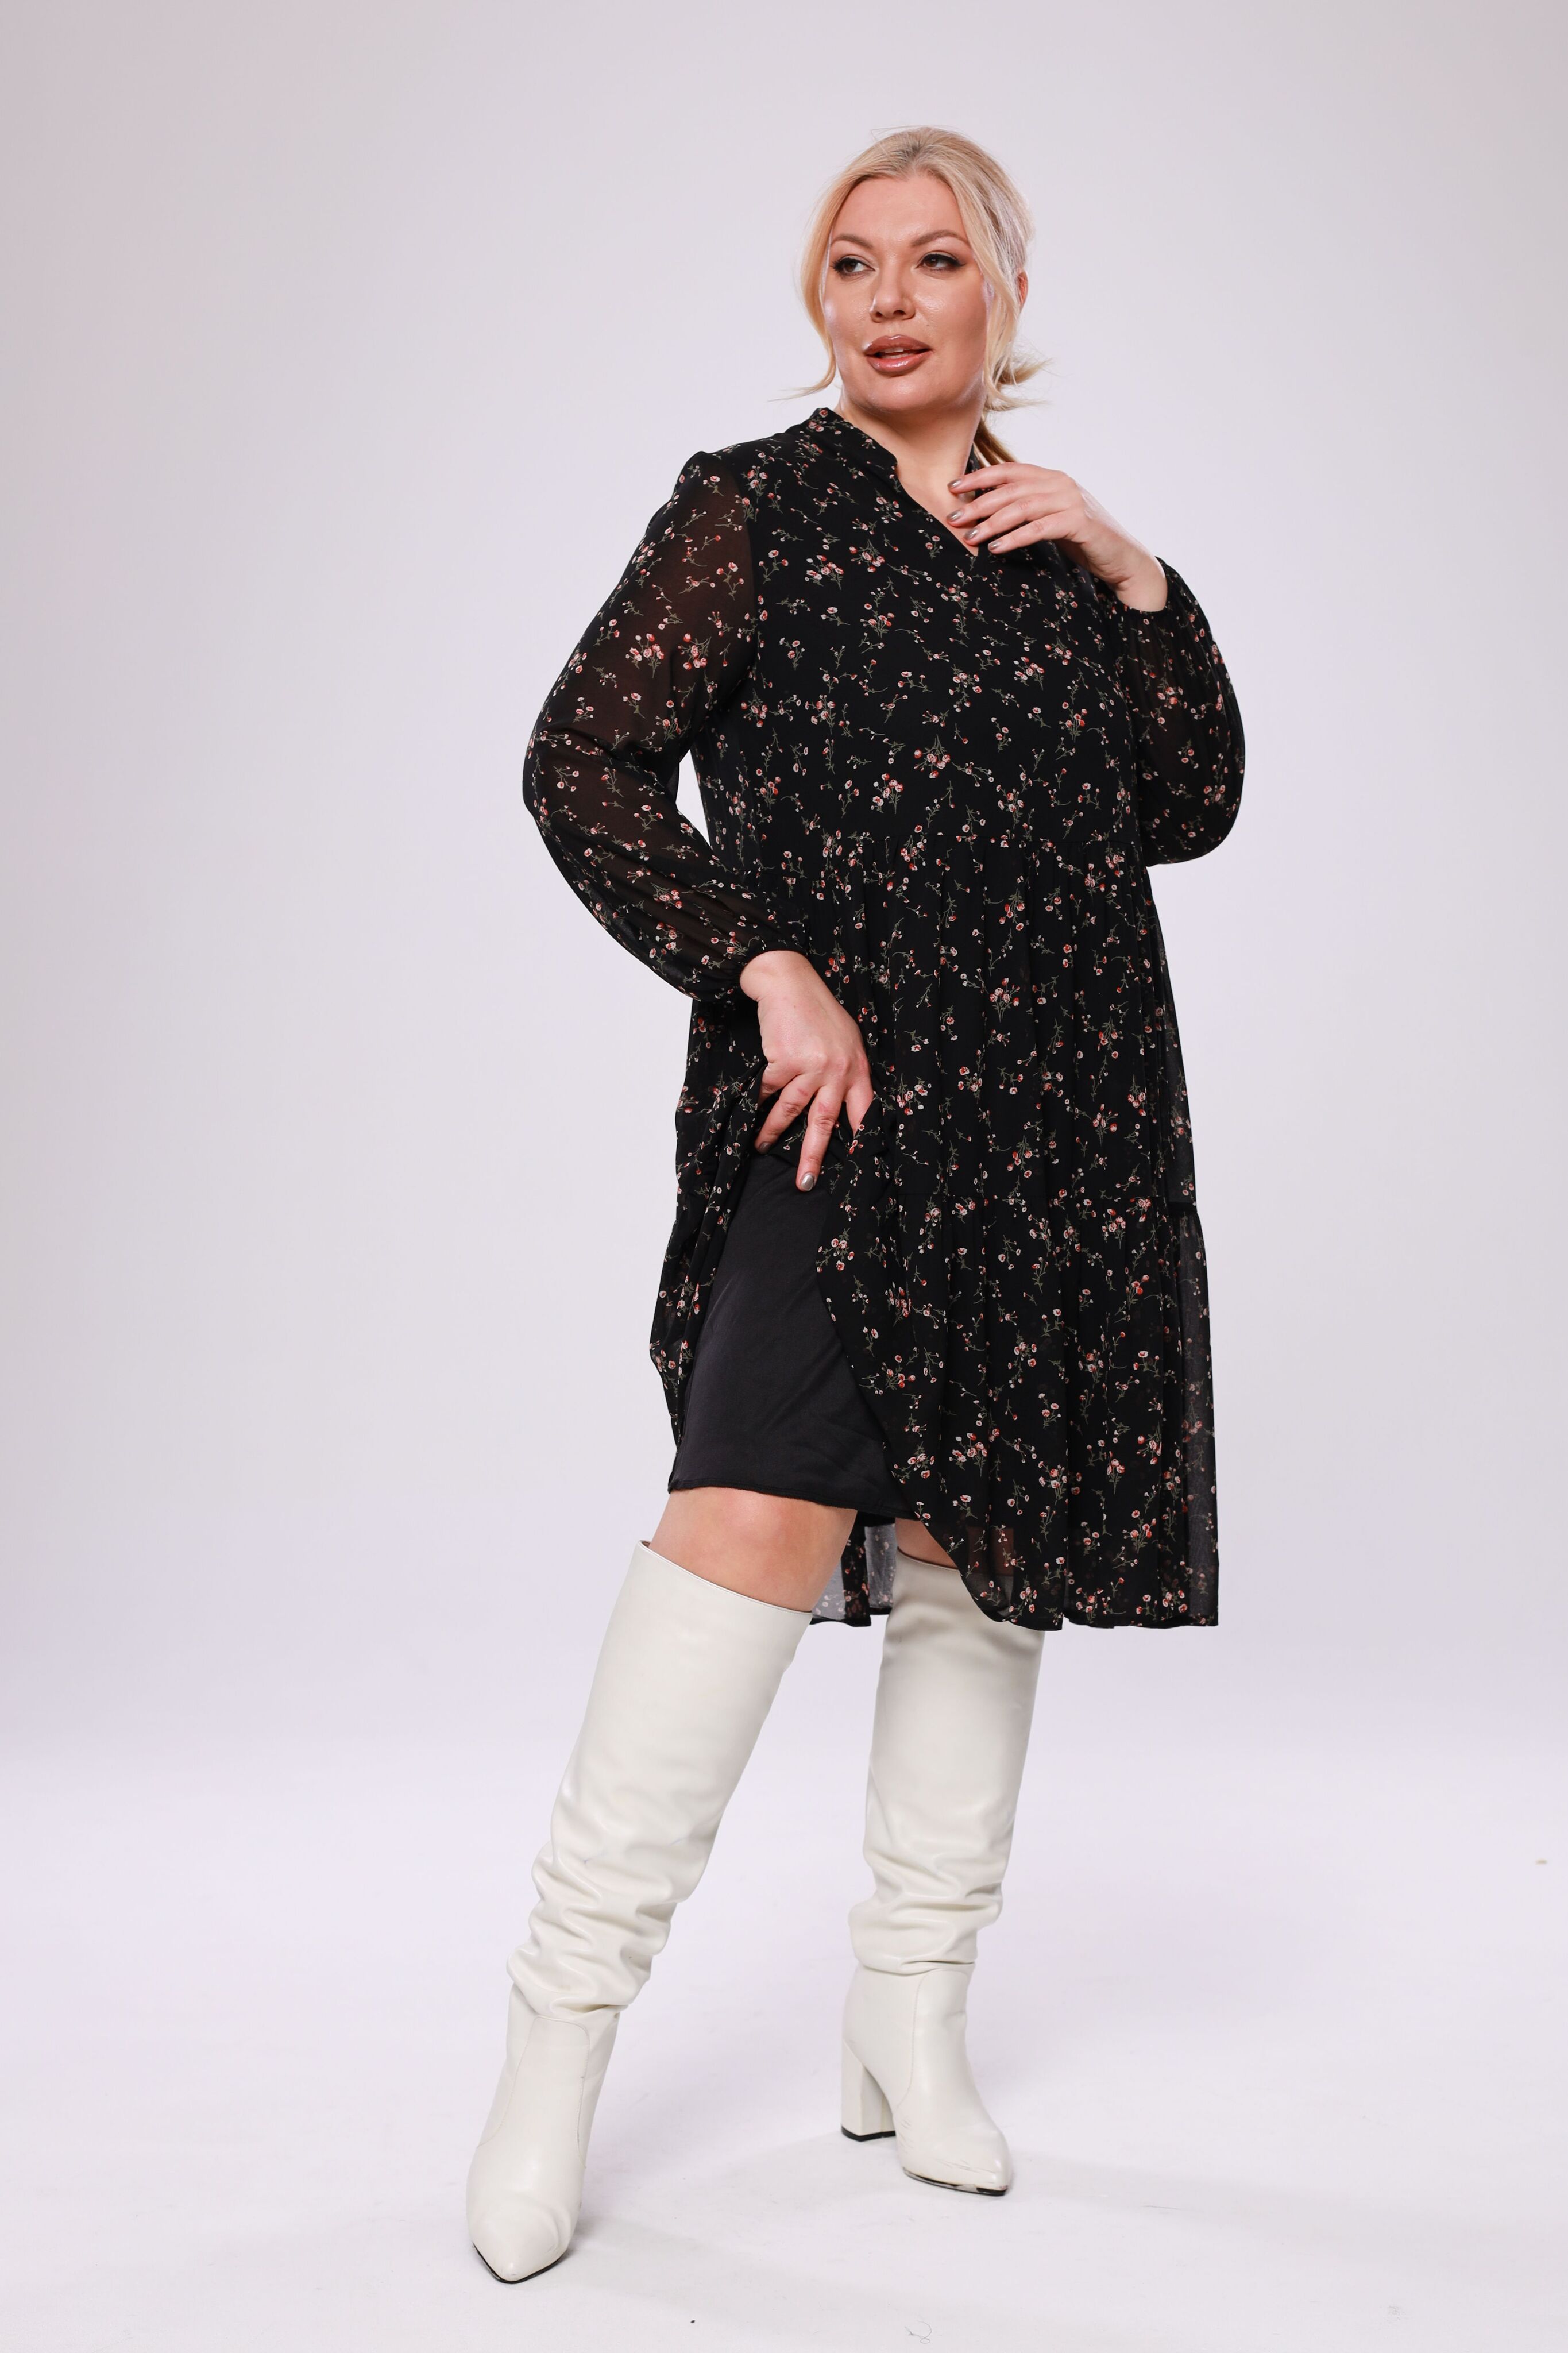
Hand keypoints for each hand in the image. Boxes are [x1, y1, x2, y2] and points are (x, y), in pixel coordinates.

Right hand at [739, 950, 873, 1190]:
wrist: (789, 982)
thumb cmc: (816, 1011)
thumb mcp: (844, 1040)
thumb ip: (845, 1071)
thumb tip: (841, 1106)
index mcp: (857, 1067)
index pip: (865, 1110)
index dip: (863, 1139)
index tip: (861, 1168)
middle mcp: (837, 1069)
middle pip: (825, 1121)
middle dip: (812, 1155)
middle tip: (805, 1182)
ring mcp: (811, 1065)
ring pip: (791, 1109)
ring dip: (773, 1132)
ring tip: (761, 1148)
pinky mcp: (785, 1060)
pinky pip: (768, 1090)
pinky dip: (757, 1102)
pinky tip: (750, 1112)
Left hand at [946, 463, 1167, 609]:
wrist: (1122, 556)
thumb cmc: (1082, 540)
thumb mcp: (1051, 517)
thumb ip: (1028, 508)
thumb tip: (989, 510)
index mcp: (1052, 478)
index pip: (1009, 470)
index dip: (979, 477)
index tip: (952, 488)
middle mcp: (1061, 483)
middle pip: (1010, 489)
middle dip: (977, 503)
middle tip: (953, 518)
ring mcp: (1072, 501)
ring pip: (1022, 507)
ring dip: (992, 523)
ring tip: (970, 538)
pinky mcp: (1080, 523)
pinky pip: (1040, 528)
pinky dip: (1015, 538)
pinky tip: (996, 548)